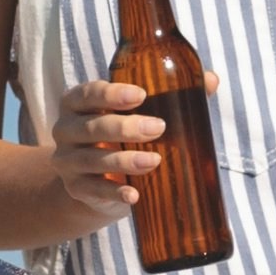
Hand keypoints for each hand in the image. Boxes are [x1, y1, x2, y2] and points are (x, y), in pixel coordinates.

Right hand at [47, 78, 164, 222]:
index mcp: (76, 102)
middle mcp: (65, 129)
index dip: (112, 94)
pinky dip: (114, 192)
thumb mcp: (136, 112)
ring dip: (124, 160)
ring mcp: (67, 160)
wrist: (98, 180)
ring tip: (154, 160)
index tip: (142, 95)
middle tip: (158, 128)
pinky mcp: (75, 188)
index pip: (89, 94)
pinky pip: (93, 189)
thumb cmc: (121, 135)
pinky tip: (134, 194)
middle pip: (91, 127)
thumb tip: (209, 80)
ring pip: (92, 159)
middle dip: (125, 127)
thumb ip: (170, 94)